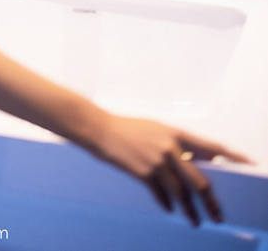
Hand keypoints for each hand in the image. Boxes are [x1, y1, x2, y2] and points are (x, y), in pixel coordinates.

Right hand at [95, 114, 252, 225]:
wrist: (101, 129)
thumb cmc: (130, 128)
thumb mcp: (158, 129)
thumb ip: (179, 143)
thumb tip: (202, 160)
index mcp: (177, 133)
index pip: (212, 145)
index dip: (233, 155)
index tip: (250, 164)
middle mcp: (170, 147)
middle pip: (200, 181)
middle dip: (211, 202)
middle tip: (218, 215)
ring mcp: (156, 160)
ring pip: (182, 194)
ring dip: (190, 211)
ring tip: (196, 222)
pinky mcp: (143, 172)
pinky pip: (162, 195)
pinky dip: (168, 205)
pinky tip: (171, 210)